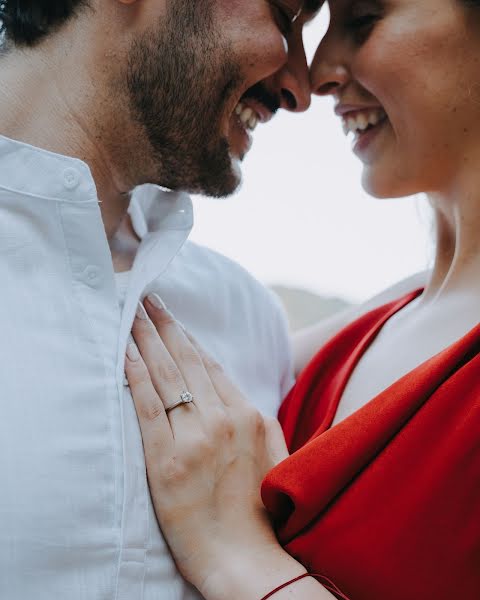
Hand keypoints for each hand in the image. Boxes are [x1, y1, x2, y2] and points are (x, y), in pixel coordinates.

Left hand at [125, 294, 289, 596]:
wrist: (247, 557)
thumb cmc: (260, 510)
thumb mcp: (269, 453)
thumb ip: (250, 418)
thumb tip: (228, 391)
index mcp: (250, 415)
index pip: (210, 365)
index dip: (188, 337)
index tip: (172, 318)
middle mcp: (224, 418)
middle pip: (186, 361)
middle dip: (164, 326)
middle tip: (147, 299)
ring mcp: (196, 437)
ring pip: (166, 375)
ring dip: (146, 339)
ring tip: (132, 314)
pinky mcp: (168, 459)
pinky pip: (148, 406)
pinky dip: (134, 375)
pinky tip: (124, 352)